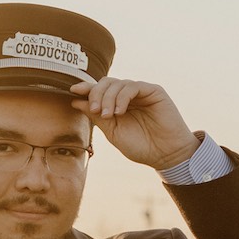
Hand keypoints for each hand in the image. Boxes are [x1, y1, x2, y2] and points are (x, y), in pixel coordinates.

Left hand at [70, 78, 199, 169]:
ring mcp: (141, 92)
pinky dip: (122, 97)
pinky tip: (119, 111)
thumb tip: (76, 101)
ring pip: (117, 84)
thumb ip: (96, 116)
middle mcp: (128, 96)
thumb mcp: (113, 132)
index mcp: (117, 105)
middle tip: (95, 110)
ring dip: (108, 98)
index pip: (99, 91)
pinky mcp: (153, 91)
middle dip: (96, 94)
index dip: (86, 89)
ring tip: (109, 116)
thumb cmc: (141, 147)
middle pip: (106, 83)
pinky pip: (133, 86)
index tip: (73, 91)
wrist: (166, 155)